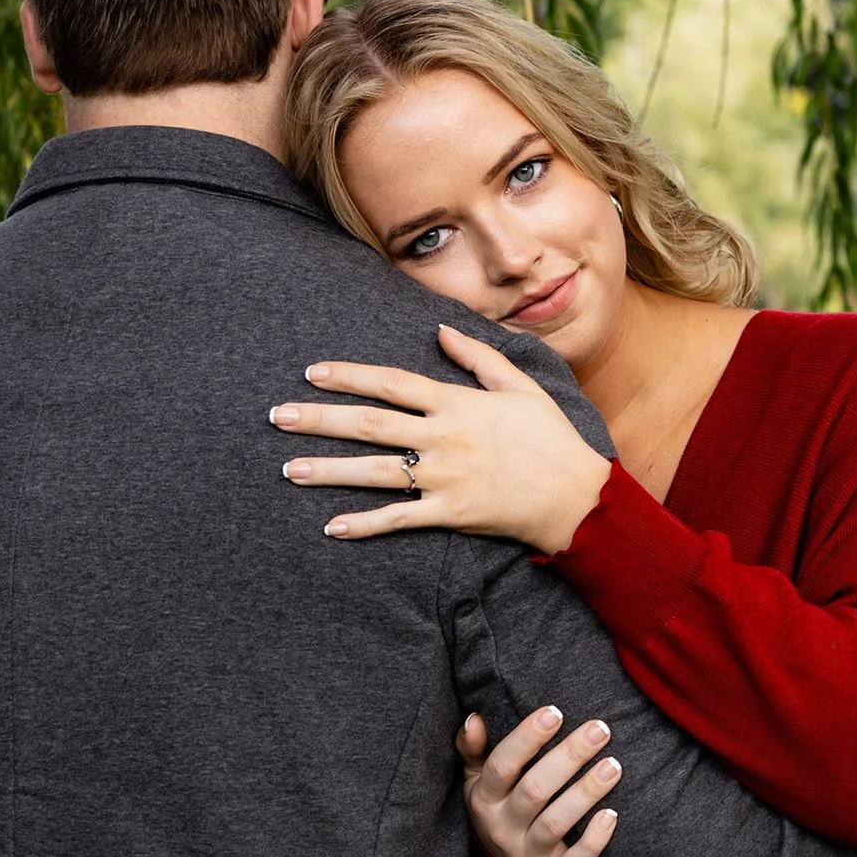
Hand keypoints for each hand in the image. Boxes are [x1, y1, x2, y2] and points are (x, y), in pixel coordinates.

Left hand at [272, 324, 612, 550]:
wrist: (578, 496)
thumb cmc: (552, 438)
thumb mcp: (521, 386)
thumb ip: (478, 357)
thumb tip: (439, 330)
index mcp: (457, 403)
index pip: (391, 383)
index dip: (348, 376)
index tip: (312, 373)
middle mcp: (444, 437)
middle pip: (369, 424)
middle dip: (320, 419)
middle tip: (279, 417)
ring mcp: (445, 478)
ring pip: (375, 472)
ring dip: (328, 470)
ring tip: (289, 468)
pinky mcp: (451, 514)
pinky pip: (399, 520)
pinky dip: (364, 525)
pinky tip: (332, 526)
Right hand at [458, 707, 619, 856]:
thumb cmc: (499, 808)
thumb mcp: (478, 780)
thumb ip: (473, 749)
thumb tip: (474, 718)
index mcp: (484, 799)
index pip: (502, 765)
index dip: (527, 739)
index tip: (555, 713)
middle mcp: (502, 828)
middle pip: (535, 790)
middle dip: (569, 757)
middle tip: (600, 730)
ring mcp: (527, 854)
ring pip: (555, 823)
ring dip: (586, 793)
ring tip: (613, 766)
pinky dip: (594, 841)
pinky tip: (612, 815)